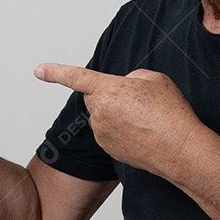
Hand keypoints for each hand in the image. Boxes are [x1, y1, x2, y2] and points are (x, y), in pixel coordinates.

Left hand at [34, 63, 203, 175]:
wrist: (181, 150)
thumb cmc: (171, 113)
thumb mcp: (154, 79)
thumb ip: (131, 78)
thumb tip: (122, 88)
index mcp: (108, 90)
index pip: (76, 77)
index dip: (55, 72)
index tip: (38, 70)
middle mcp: (99, 112)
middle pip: (97, 98)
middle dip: (112, 97)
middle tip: (141, 103)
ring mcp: (102, 134)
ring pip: (105, 117)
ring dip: (120, 115)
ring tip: (147, 121)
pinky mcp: (109, 150)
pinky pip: (111, 133)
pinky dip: (124, 132)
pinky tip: (144, 135)